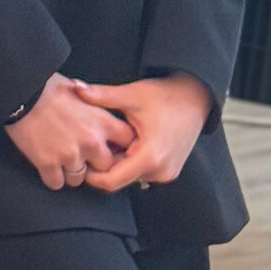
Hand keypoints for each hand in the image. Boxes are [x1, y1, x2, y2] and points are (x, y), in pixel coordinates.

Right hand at [5, 73, 135, 189]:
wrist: (19, 90)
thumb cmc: (47, 86)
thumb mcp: (78, 90)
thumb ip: (93, 104)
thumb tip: (97, 105)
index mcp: (101, 121)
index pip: (127, 141)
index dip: (119, 145)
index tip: (110, 145)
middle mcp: (90, 141)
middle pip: (105, 166)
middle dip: (94, 163)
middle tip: (82, 155)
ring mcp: (69, 155)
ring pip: (79, 179)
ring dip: (70, 171)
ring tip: (59, 157)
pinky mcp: (48, 164)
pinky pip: (56, 183)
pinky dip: (51, 176)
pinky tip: (46, 163)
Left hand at [73, 74, 212, 191]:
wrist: (196, 97)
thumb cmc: (166, 96)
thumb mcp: (131, 95)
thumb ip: (102, 95)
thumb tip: (74, 88)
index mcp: (150, 157)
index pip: (111, 181)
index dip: (90, 174)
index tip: (78, 156)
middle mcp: (160, 171)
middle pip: (119, 178)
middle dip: (102, 164)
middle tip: (87, 143)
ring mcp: (166, 173)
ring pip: (129, 175)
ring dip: (117, 161)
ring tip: (107, 139)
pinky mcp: (168, 170)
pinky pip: (140, 171)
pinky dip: (129, 160)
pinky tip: (123, 141)